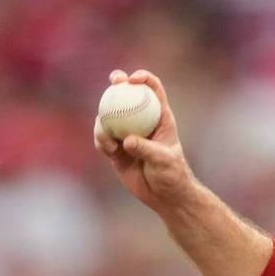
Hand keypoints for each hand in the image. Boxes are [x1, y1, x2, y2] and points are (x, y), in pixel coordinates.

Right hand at [93, 69, 197, 211]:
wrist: (165, 196)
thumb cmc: (172, 175)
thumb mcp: (164, 161)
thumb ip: (146, 149)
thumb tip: (126, 140)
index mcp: (160, 118)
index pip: (153, 91)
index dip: (143, 78)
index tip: (133, 79)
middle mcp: (142, 122)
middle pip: (127, 95)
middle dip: (118, 82)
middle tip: (114, 82)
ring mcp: (127, 134)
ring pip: (109, 116)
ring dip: (104, 121)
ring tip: (110, 141)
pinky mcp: (116, 149)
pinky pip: (102, 138)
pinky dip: (101, 140)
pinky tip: (108, 150)